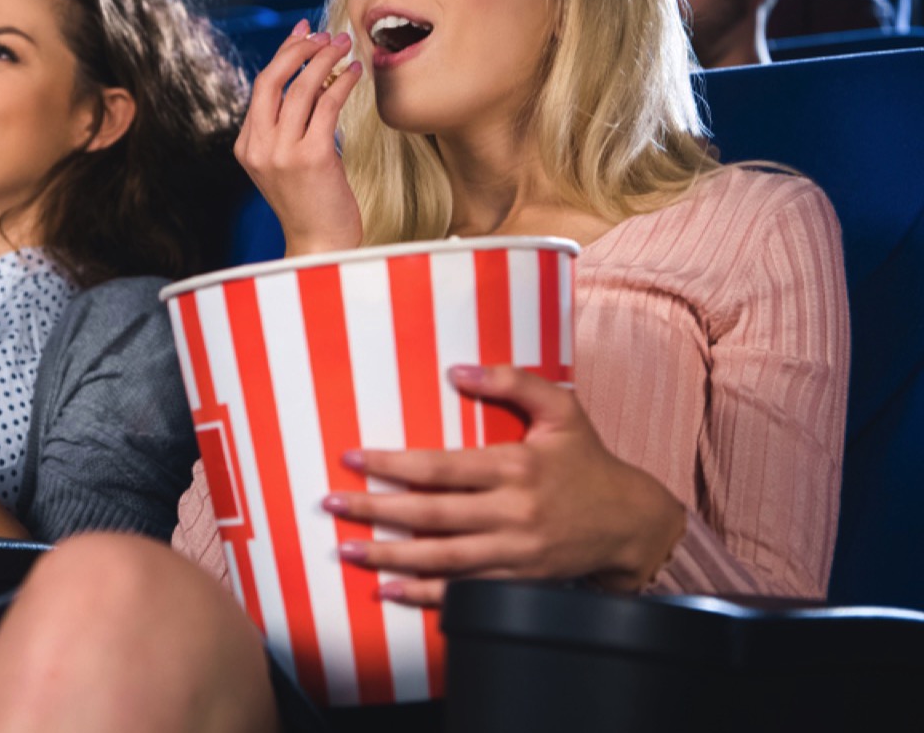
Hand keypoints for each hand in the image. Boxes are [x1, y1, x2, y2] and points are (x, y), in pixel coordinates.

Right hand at [233, 18, 364, 256]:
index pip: (261, 87)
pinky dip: (343, 83)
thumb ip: (288, 129)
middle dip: (300, 49)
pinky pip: (327, 105)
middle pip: (272, 80)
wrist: (320, 246)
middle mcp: (258, 147)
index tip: (304, 32)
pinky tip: (356, 73)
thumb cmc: (312, 204)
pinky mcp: (311, 157)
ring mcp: (281, 153)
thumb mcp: (288, 164)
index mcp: (246, 147)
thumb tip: (310, 81)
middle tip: (326, 35)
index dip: (283, 54)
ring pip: (301, 88)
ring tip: (346, 46)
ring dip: (326, 60)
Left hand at [325, 365, 685, 605]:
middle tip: (332, 505)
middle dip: (376, 511)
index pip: (440, 467)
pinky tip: (389, 592)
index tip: (352, 459)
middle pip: (431, 514)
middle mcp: (512, 512)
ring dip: (390, 556)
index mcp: (516, 466)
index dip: (392, 465)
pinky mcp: (517, 581)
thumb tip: (458, 368)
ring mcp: (514, 552)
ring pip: (441, 558)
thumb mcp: (562, 410)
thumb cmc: (589, 461)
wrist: (631, 522)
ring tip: (347, 550)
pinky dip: (424, 594)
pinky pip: (463, 591)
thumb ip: (513, 381)